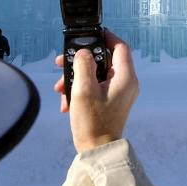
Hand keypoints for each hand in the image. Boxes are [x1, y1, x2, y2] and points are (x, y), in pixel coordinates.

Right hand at [54, 30, 138, 152]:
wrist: (97, 151)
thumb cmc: (93, 122)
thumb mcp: (83, 89)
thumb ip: (83, 64)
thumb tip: (83, 53)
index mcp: (125, 77)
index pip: (120, 47)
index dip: (106, 37)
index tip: (91, 34)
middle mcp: (126, 83)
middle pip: (104, 60)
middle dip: (81, 61)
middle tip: (63, 62)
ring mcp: (120, 93)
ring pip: (97, 74)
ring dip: (77, 77)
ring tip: (60, 87)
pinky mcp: (111, 101)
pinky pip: (96, 87)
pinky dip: (81, 89)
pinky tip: (66, 101)